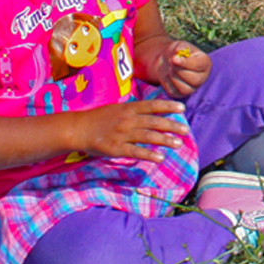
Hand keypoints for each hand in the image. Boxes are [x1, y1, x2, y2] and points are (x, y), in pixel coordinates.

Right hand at [72, 98, 189, 162]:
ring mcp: (122, 134)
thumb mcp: (118, 108)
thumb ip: (134, 110)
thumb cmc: (99, 118)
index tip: (182, 108)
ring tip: (178, 144)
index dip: (168, 106)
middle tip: (186, 130)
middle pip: (154, 122)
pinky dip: (149, 155)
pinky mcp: (116, 148)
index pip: (152, 105)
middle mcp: (128, 119)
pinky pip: (136, 151)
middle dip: (172, 125)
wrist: (78, 128)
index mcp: (129, 108)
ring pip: (148, 136)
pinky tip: (160, 158)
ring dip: (165, 140)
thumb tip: (153, 111)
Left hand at [156, 41, 210, 97]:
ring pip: (185, 88)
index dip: (186, 63)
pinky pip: (175, 93)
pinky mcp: (181, 94)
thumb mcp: (179, 45)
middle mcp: (202, 77)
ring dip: (174, 78)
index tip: (174, 58)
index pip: (200, 66)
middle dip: (180, 71)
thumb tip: (178, 51)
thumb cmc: (176, 52)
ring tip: (170, 68)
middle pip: (195, 80)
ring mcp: (192, 87)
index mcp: (205, 63)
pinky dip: (169, 83)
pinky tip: (168, 75)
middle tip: (170, 62)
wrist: (167, 61)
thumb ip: (181, 47)